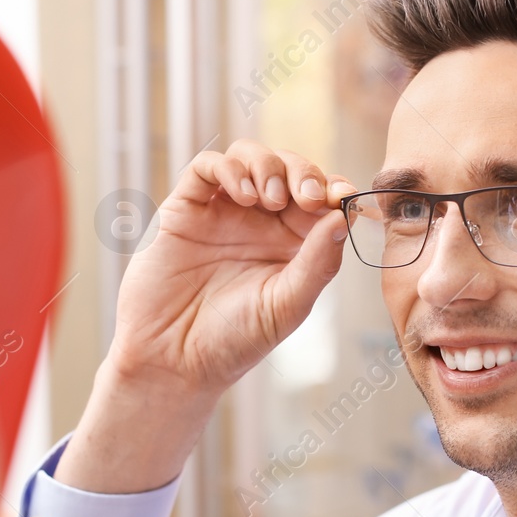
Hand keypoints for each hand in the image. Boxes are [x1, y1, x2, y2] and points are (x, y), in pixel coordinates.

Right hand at [108, 140, 353, 394]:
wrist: (174, 359)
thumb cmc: (234, 341)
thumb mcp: (288, 305)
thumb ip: (318, 262)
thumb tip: (343, 216)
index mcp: (292, 245)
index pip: (322, 199)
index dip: (335, 189)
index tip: (342, 197)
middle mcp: (260, 223)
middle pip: (289, 169)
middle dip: (304, 173)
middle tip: (307, 196)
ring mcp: (222, 212)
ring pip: (250, 157)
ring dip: (268, 165)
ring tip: (270, 198)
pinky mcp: (186, 209)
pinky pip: (207, 168)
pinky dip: (229, 168)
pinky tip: (243, 195)